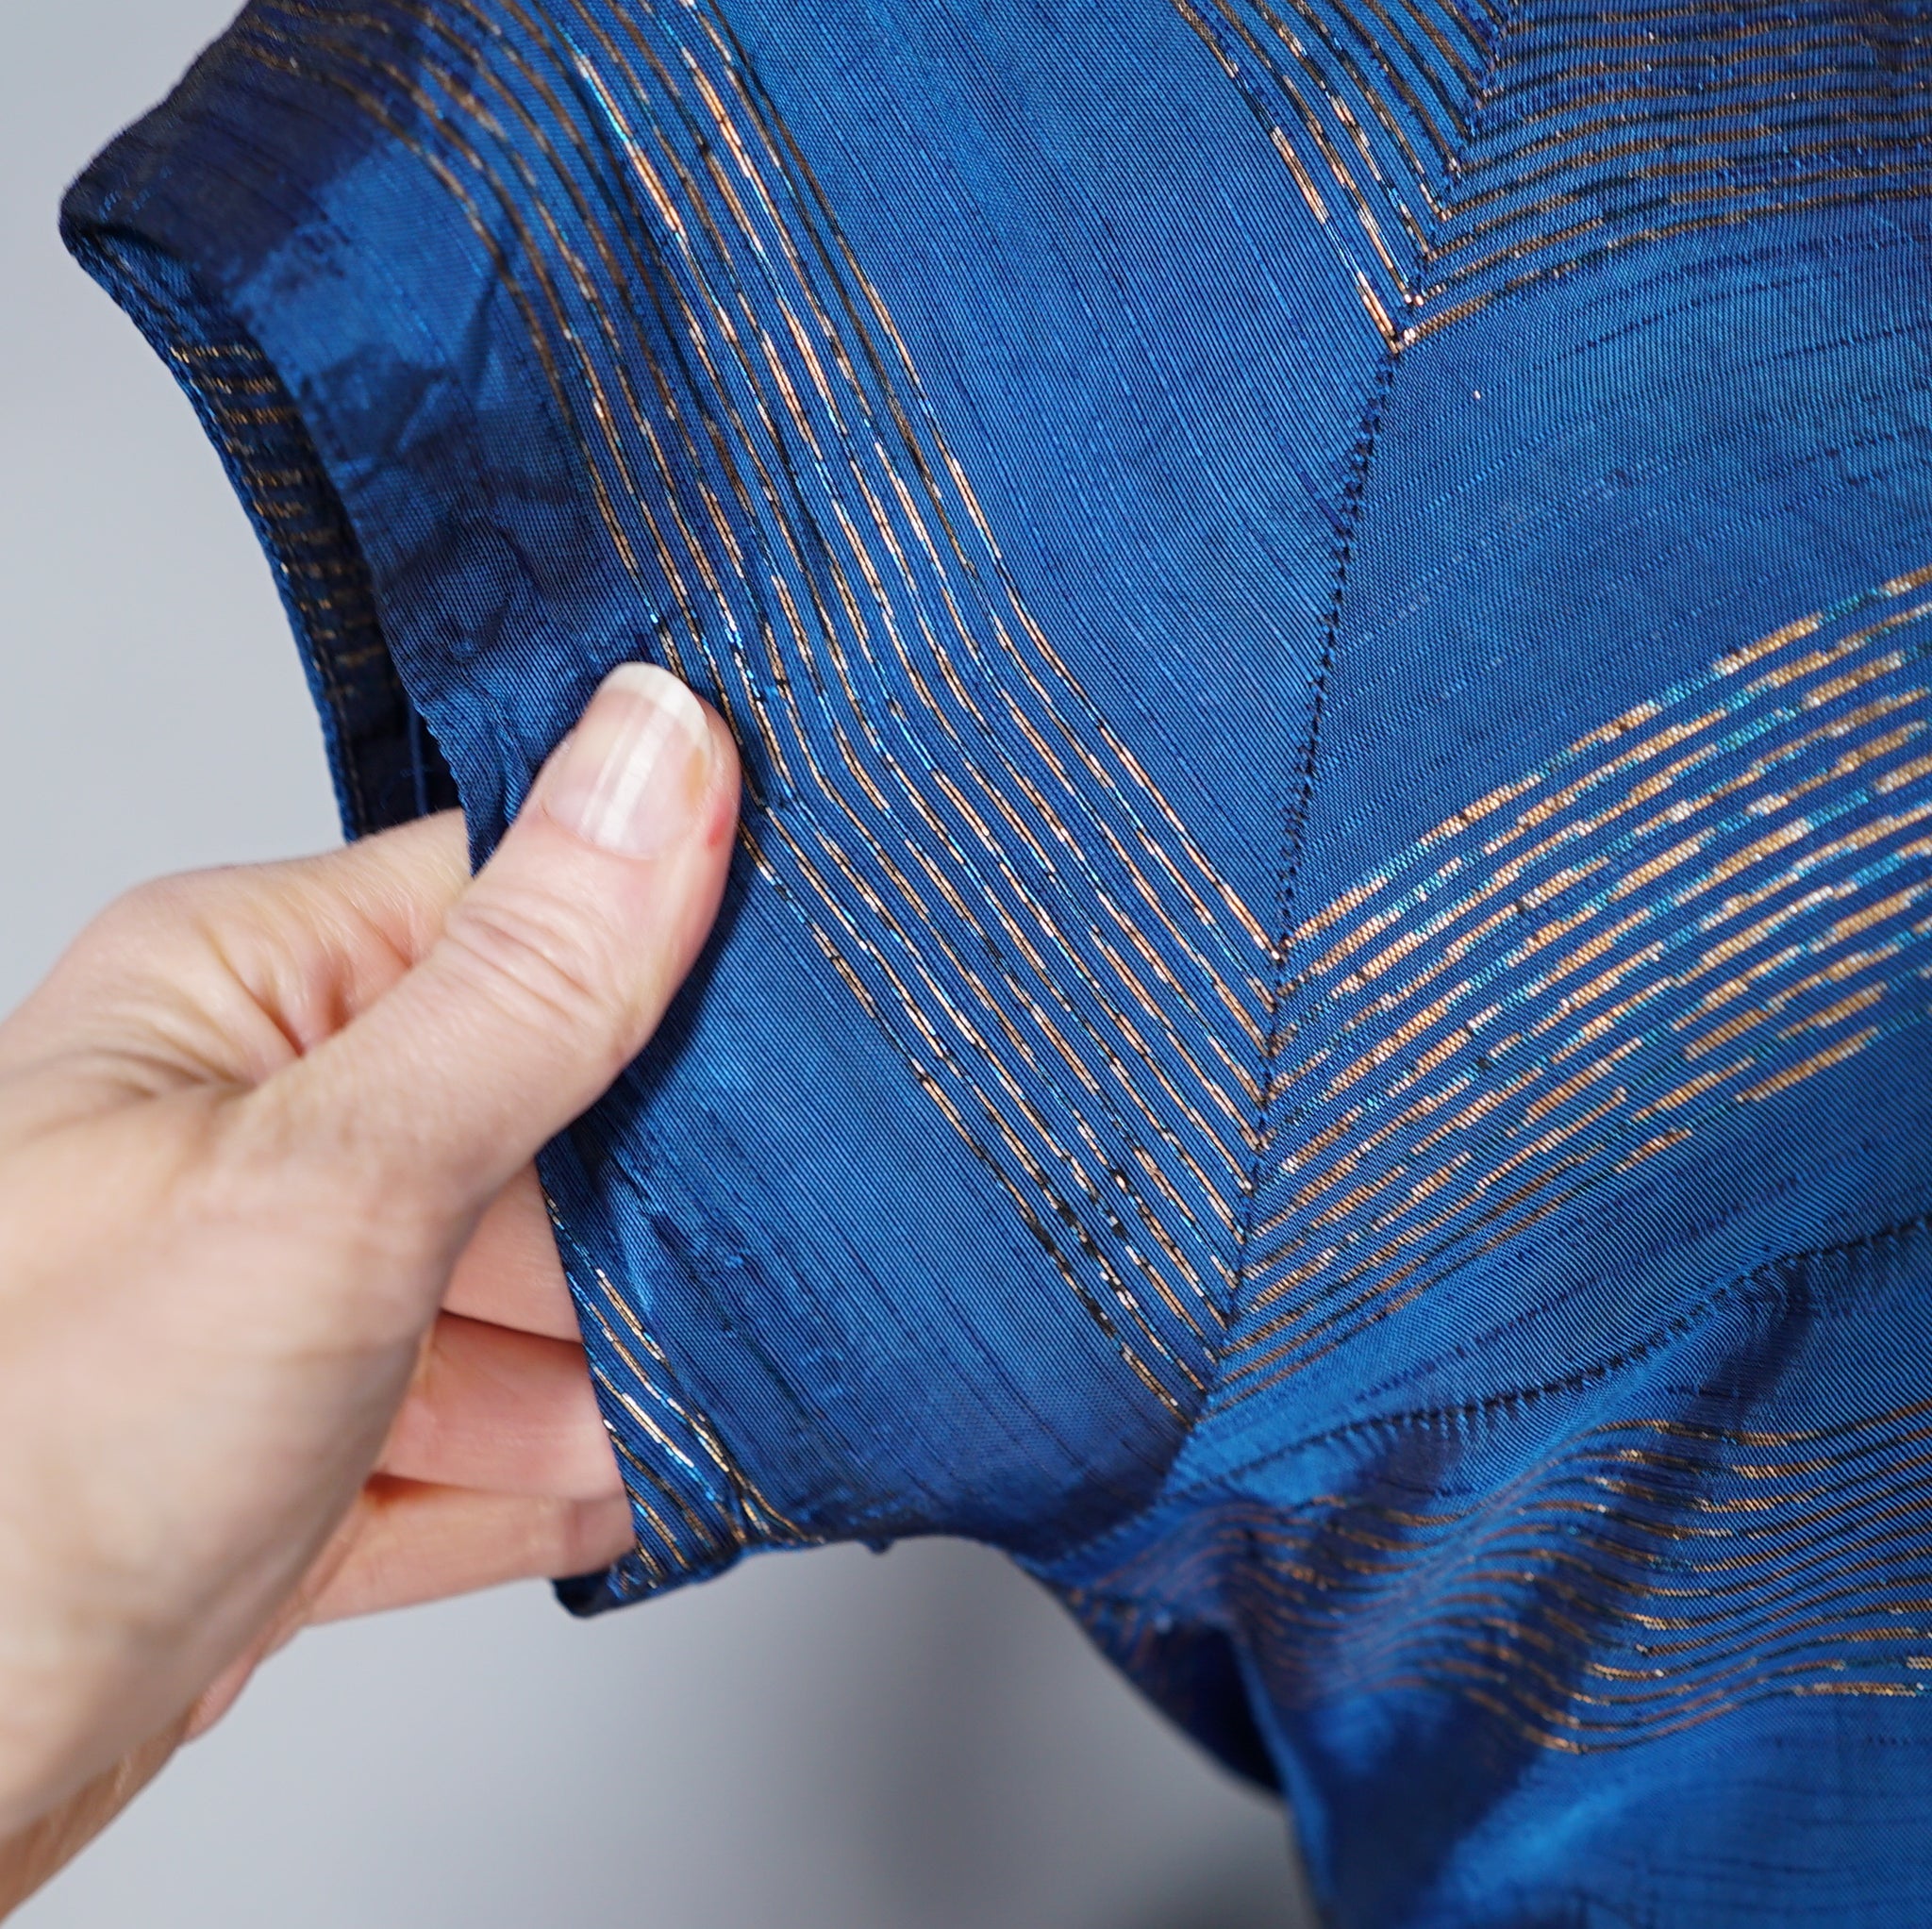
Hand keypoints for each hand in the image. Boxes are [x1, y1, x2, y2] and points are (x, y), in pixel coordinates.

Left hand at [0, 665, 738, 1907]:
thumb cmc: (16, 1452)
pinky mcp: (314, 1457)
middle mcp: (269, 1135)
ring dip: (618, 1365)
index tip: (807, 1005)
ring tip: (695, 1401)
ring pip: (535, 1298)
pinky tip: (630, 1485)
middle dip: (652, 1204)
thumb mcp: (324, 1179)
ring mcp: (295, 1305)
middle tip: (773, 1244)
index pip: (515, 904)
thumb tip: (660, 748)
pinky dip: (564, 1471)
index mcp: (243, 997)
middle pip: (551, 1116)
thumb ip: (527, 986)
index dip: (667, 945)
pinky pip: (496, 1439)